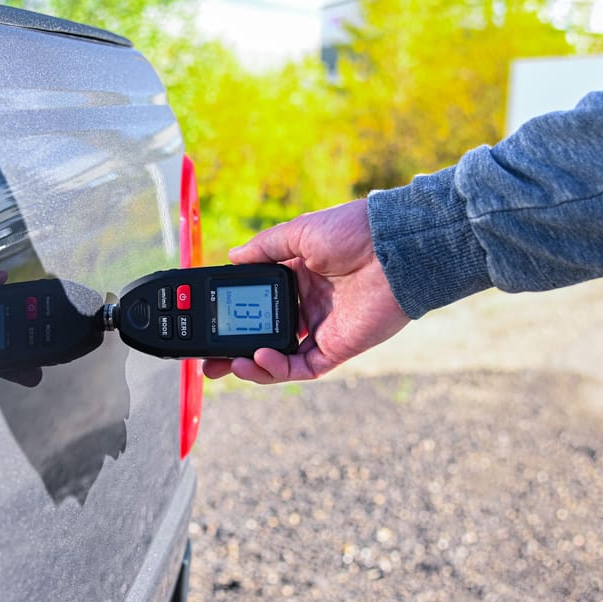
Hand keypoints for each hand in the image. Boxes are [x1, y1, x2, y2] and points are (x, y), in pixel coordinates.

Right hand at [202, 199, 408, 383]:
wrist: (394, 247)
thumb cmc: (354, 232)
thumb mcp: (300, 233)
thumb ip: (265, 248)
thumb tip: (232, 256)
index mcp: (299, 277)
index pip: (259, 303)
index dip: (235, 316)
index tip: (210, 322)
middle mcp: (308, 306)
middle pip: (264, 336)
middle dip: (234, 352)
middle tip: (207, 361)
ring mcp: (322, 329)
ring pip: (280, 359)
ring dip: (252, 366)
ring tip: (228, 366)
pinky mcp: (337, 347)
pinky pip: (302, 366)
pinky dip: (278, 368)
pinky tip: (259, 359)